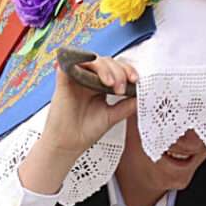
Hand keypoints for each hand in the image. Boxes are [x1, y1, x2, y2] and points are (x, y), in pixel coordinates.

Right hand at [20, 57, 137, 194]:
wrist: (67, 146)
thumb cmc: (86, 132)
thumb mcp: (112, 116)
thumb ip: (127, 105)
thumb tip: (142, 95)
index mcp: (98, 86)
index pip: (115, 69)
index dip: (126, 70)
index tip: (135, 80)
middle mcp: (87, 80)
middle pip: (105, 61)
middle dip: (118, 71)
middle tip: (121, 88)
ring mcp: (75, 78)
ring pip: (91, 59)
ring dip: (104, 68)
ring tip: (111, 83)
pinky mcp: (63, 80)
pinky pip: (69, 63)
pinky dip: (79, 59)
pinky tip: (91, 68)